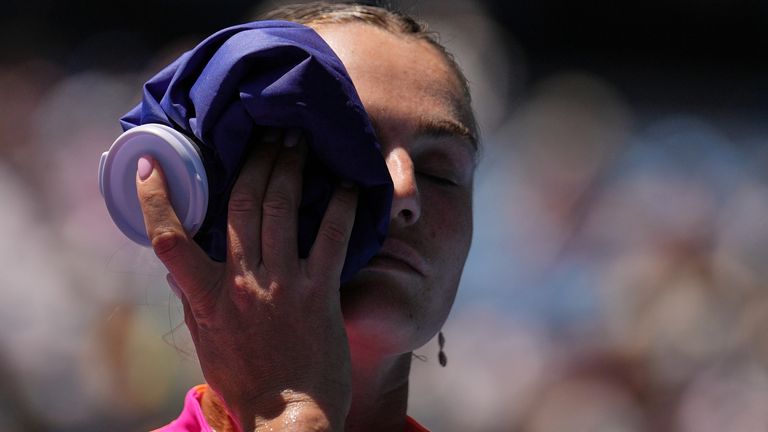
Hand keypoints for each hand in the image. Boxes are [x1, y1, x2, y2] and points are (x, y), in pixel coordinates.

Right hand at [135, 129, 357, 430]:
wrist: (288, 418)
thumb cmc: (246, 381)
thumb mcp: (206, 340)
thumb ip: (195, 298)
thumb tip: (182, 266)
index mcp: (205, 296)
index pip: (169, 239)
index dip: (157, 198)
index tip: (152, 163)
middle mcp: (241, 283)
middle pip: (241, 204)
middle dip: (253, 160)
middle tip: (266, 132)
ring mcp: (282, 285)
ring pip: (281, 209)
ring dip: (288, 168)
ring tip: (296, 140)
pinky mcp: (320, 293)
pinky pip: (331, 239)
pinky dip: (339, 206)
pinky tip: (345, 183)